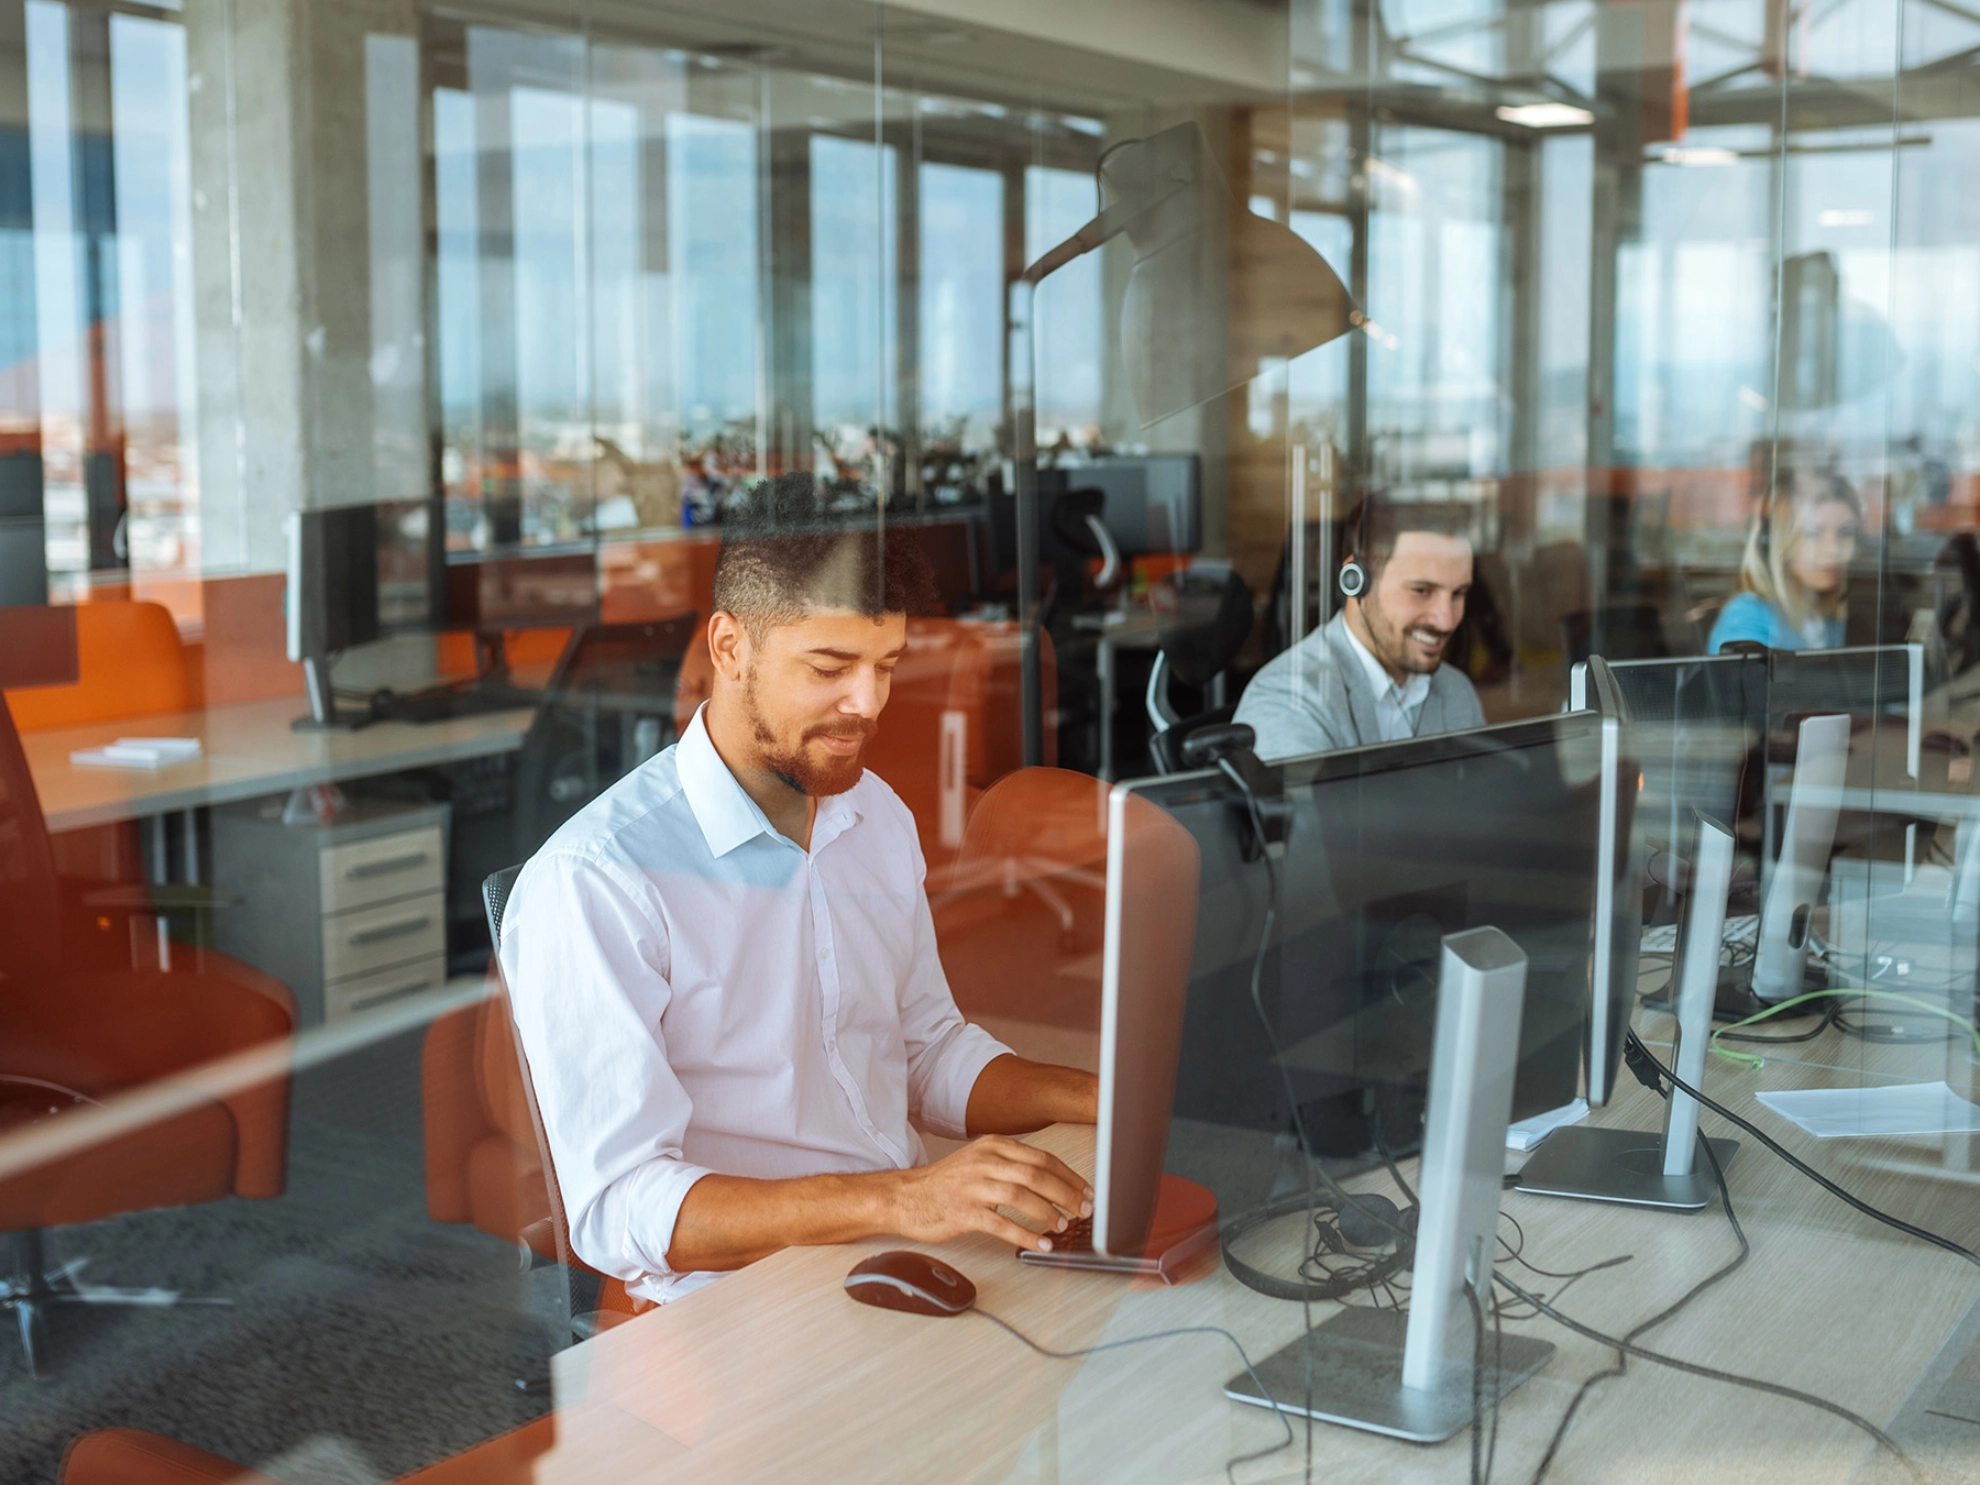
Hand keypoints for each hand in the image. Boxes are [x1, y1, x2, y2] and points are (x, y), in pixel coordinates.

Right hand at [887, 1136, 1093, 1251]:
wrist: (905, 1197)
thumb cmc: (946, 1184)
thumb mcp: (980, 1163)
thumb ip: (1012, 1168)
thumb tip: (1054, 1185)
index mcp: (994, 1146)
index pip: (1042, 1158)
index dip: (1069, 1177)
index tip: (1087, 1192)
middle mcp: (985, 1161)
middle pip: (1037, 1174)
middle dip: (1067, 1194)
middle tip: (1084, 1210)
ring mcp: (973, 1186)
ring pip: (1022, 1196)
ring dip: (1048, 1213)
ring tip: (1063, 1226)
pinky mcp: (964, 1211)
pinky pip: (1002, 1224)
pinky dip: (1026, 1236)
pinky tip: (1041, 1245)